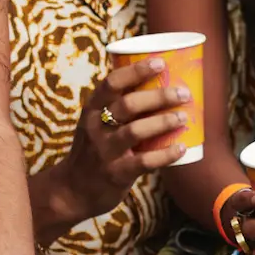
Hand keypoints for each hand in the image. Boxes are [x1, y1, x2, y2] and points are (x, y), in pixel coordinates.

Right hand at [57, 58, 191, 221]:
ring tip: (183, 117)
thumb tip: (160, 86)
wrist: (71, 191)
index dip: (136, 71)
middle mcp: (95, 127)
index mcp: (91, 109)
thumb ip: (118, 108)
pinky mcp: (115, 173)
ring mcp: (104, 151)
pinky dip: (165, 155)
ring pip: (135, 130)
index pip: (111, 82)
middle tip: (183, 93)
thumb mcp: (95, 124)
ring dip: (163, 122)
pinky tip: (181, 148)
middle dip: (158, 96)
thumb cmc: (92, 151)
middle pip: (128, 104)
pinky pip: (144, 162)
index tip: (160, 63)